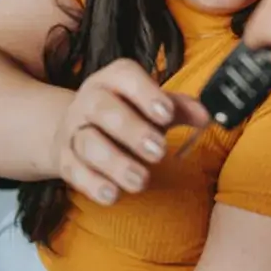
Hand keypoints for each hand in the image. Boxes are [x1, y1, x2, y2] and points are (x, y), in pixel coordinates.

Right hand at [53, 58, 208, 204]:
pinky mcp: (64, 159)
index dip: (146, 94)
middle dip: (132, 130)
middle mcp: (89, 100)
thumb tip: (206, 115)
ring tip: (140, 181)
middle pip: (103, 108)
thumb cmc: (126, 113)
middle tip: (159, 152)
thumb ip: (178, 108)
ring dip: (115, 163)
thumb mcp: (151, 105)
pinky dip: (92, 184)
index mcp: (113, 79)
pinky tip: (112, 194)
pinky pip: (73, 170)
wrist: (76, 128)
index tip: (167, 114)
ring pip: (87, 142)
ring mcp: (73, 129)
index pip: (125, 76)